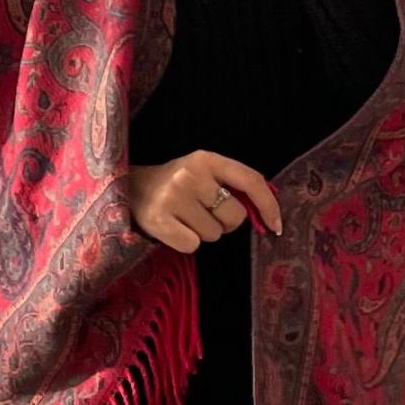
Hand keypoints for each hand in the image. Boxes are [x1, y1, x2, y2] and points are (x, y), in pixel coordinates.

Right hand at [128, 150, 282, 253]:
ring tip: (184, 218)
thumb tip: (266, 214)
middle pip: (234, 217)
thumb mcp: (202, 173)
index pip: (250, 181)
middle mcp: (190, 174)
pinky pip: (193, 245)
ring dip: (203, 232)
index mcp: (206, 159)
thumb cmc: (175, 184)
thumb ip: (231, 186)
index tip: (276, 227)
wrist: (128, 189)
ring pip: (213, 234)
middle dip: (224, 222)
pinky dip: (186, 242)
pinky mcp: (159, 221)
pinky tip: (173, 228)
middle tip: (202, 213)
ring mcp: (173, 197)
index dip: (268, 206)